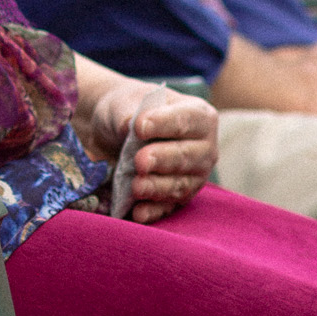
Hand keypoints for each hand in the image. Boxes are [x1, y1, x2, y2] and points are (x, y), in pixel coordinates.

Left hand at [73, 70, 218, 221]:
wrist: (113, 133)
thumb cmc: (128, 112)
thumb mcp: (125, 103)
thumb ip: (128, 114)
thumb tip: (129, 127)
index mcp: (199, 116)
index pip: (187, 120)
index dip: (165, 124)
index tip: (139, 127)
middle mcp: (203, 148)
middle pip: (188, 156)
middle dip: (164, 159)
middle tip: (140, 160)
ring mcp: (194, 176)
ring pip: (180, 185)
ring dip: (158, 187)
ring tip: (136, 186)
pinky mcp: (177, 199)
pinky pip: (168, 208)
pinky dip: (153, 211)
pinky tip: (138, 212)